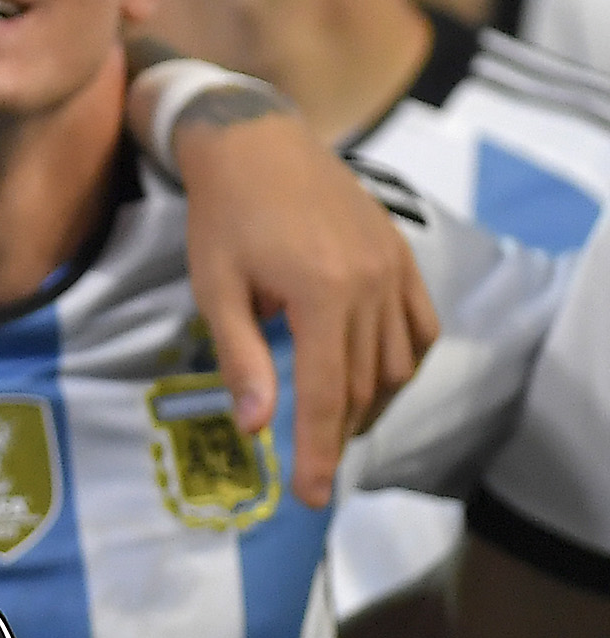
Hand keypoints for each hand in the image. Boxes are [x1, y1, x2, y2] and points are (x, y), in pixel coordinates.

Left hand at [166, 91, 439, 505]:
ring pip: (398, 364)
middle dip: (337, 433)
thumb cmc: (222, 214)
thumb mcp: (215, 286)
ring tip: (334, 423)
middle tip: (313, 467)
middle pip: (363, 386)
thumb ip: (241, 358)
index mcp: (322, 294)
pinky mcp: (402, 256)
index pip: (326, 395)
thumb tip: (255, 427)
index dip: (318, 452)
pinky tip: (373, 377)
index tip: (311, 496)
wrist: (255, 141)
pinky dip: (402, 361)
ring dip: (369, 402)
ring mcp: (394, 268)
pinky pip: (422, 327)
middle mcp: (371, 284)